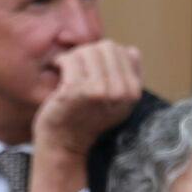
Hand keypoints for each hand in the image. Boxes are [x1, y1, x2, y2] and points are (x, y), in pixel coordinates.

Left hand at [30, 41, 144, 191]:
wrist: (64, 144)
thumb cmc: (85, 118)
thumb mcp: (115, 100)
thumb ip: (127, 76)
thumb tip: (131, 50)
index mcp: (133, 92)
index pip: (122, 51)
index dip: (103, 56)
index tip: (91, 70)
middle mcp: (121, 92)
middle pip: (106, 47)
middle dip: (88, 53)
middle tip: (76, 69)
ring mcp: (101, 91)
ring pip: (88, 51)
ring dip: (74, 58)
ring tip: (67, 72)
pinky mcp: (79, 91)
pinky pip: (70, 60)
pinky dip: (61, 62)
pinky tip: (58, 71)